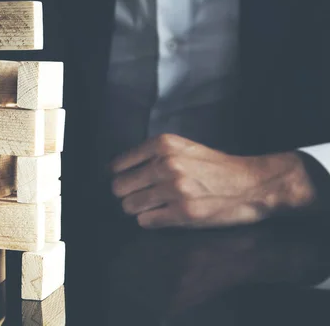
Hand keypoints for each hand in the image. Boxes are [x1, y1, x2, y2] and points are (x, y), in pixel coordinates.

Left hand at [111, 134, 316, 228]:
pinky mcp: (183, 213)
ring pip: (129, 206)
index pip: (117, 165)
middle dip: (126, 194)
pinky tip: (165, 215)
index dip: (119, 176)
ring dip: (138, 209)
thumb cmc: (215, 167)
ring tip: (154, 206)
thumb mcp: (182, 148)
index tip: (127, 182)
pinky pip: (145, 221)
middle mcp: (166, 164)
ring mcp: (174, 189)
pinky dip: (151, 220)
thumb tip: (114, 170)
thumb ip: (152, 155)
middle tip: (140, 196)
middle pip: (119, 187)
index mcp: (163, 144)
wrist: (252, 184)